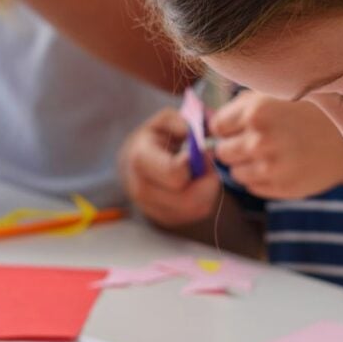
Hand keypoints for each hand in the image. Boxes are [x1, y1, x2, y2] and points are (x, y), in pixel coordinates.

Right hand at [120, 107, 219, 227]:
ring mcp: (152, 209)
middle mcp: (142, 190)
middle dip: (207, 179)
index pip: (174, 172)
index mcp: (140, 160)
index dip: (194, 162)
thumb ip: (180, 121)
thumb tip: (192, 132)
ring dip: (209, 190)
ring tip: (202, 173)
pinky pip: (197, 214)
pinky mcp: (165, 220)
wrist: (133, 166)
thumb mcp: (163, 121)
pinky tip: (197, 185)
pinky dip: (206, 199)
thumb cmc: (154, 140)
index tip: (196, 152)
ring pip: (198, 208)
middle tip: (206, 164)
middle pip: (189, 198)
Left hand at [208, 91, 342, 199]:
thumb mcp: (279, 95)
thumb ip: (242, 106)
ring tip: (273, 155)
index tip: (244, 127)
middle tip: (260, 143)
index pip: (217, 126)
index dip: (229, 128)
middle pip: (223, 152)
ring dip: (248, 165)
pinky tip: (283, 167)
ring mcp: (270, 166)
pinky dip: (262, 179)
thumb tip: (207, 122)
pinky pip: (253, 186)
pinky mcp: (280, 187)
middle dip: (236, 147)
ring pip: (236, 172)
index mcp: (256, 111)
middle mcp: (260, 139)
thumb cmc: (311, 115)